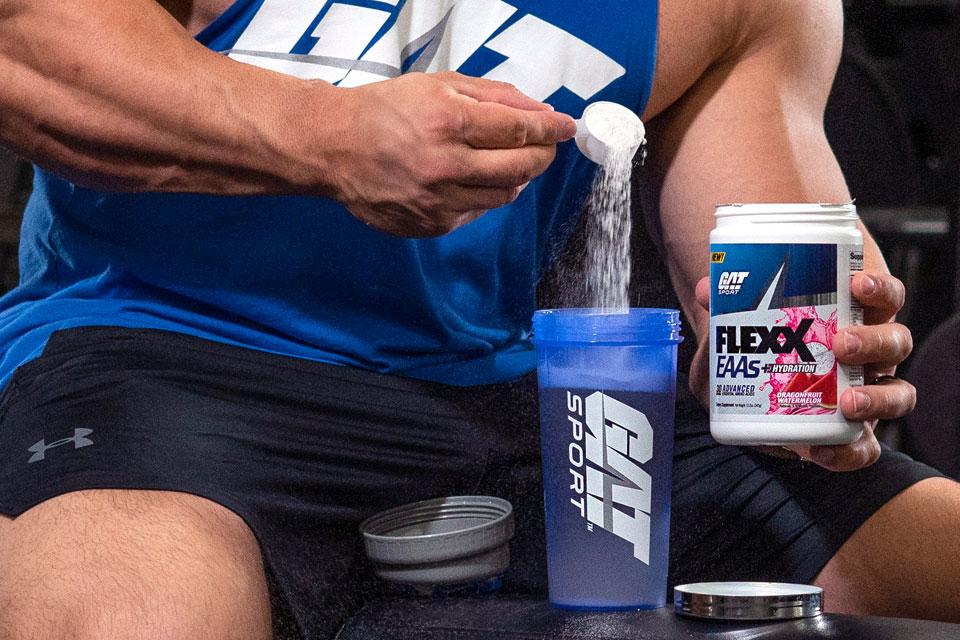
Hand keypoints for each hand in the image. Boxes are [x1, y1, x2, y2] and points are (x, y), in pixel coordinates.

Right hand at [326, 72, 575, 237]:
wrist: (333, 147)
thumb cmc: (385, 110)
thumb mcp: (438, 86)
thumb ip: (493, 95)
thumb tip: (540, 110)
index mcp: (447, 121)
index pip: (519, 128)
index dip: (550, 128)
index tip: (566, 127)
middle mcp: (444, 165)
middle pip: (520, 167)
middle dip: (542, 154)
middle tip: (546, 145)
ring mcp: (437, 200)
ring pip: (504, 195)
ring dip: (517, 177)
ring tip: (509, 161)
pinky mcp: (431, 224)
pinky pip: (476, 211)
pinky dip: (484, 194)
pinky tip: (471, 179)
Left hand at [695, 272, 915, 471]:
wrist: (753, 392)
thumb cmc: (762, 347)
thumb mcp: (743, 326)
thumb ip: (725, 309)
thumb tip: (705, 291)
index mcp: (853, 317)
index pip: (884, 296)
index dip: (880, 289)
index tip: (857, 283)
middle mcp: (869, 355)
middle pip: (896, 342)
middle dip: (874, 342)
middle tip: (842, 343)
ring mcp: (867, 394)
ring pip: (898, 394)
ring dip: (878, 398)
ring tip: (848, 402)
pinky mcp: (852, 434)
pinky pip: (866, 447)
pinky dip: (851, 453)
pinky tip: (821, 453)